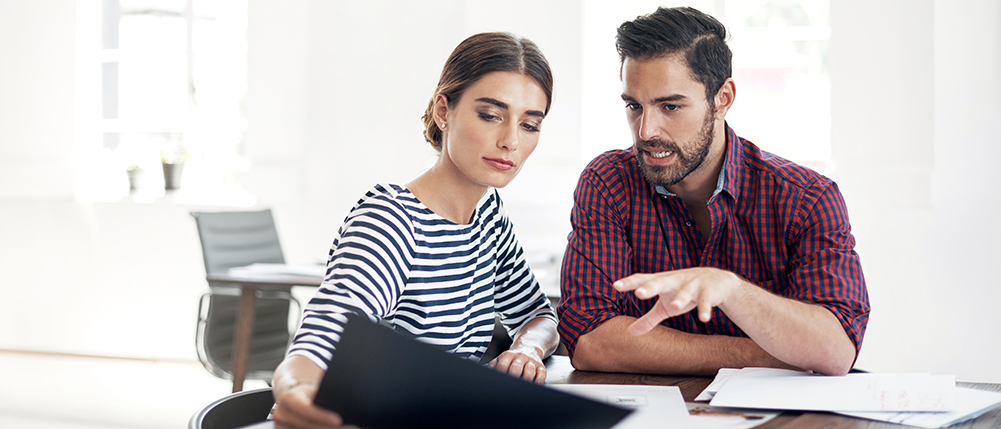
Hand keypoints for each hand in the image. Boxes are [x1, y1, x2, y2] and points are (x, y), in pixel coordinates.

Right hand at [271, 383, 357, 428]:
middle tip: (352, 427)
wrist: (289, 396)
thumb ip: (324, 395)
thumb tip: (343, 402)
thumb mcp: (314, 389)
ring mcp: (281, 427)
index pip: (305, 408)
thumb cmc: (306, 392)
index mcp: (288, 398)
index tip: (339, 420)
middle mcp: (281, 414)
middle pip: (309, 426)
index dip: (322, 416)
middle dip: (331, 428)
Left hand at [488, 347, 546, 383]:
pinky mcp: (541, 366)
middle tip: (510, 387)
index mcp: (508, 355)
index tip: (499, 383)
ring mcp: (531, 361)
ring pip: (529, 371)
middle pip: (516, 368)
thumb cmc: (512, 357)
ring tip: (522, 388)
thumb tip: (482, 373)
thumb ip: (492, 366)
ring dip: (526, 380)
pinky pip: (541, 374)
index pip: (502, 365)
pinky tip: (535, 385)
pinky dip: (539, 381)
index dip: (500, 374)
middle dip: (513, 378)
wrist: (529, 346)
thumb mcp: (501, 358)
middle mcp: (520, 357)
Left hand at [613, 268, 739, 335]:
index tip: (615, 285)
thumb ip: (648, 319)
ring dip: (680, 299)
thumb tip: (630, 332)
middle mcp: (675, 280)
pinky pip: (706, 301)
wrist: (717, 281)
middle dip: (650, 287)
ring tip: (674, 307)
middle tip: (639, 293)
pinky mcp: (708, 292)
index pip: (643, 279)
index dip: (629, 282)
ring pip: (685, 292)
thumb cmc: (684, 292)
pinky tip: (704, 318)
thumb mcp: (665, 306)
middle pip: (661, 282)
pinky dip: (705, 309)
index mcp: (661, 282)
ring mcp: (692, 284)